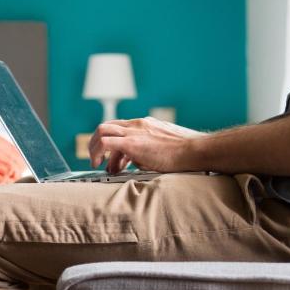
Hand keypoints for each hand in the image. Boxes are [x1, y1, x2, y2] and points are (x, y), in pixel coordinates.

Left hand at [89, 116, 205, 173]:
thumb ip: (147, 150)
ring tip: (96, 163)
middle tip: (98, 159)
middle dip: (97, 143)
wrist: (194, 150)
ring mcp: (134, 131)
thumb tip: (136, 163)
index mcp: (145, 124)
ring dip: (94, 147)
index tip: (113, 158)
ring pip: (101, 130)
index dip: (111, 142)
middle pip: (106, 126)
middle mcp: (137, 124)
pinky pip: (105, 142)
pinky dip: (97, 152)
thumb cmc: (185, 152)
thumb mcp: (162, 147)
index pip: (120, 127)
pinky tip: (99, 165)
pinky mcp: (132, 143)